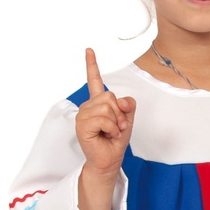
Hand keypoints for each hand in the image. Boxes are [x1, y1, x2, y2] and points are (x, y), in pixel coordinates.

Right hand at [75, 48, 135, 174]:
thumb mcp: (128, 119)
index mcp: (98, 103)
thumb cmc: (115, 141)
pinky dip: (111, 128)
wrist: (109, 159)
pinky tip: (107, 135)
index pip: (95, 81)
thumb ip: (128, 105)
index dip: (92, 65)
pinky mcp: (82, 125)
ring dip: (115, 122)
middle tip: (117, 127)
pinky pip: (103, 119)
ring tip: (111, 132)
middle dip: (119, 113)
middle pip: (109, 96)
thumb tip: (120, 100)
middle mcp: (88, 107)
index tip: (89, 50)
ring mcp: (83, 116)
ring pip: (107, 107)